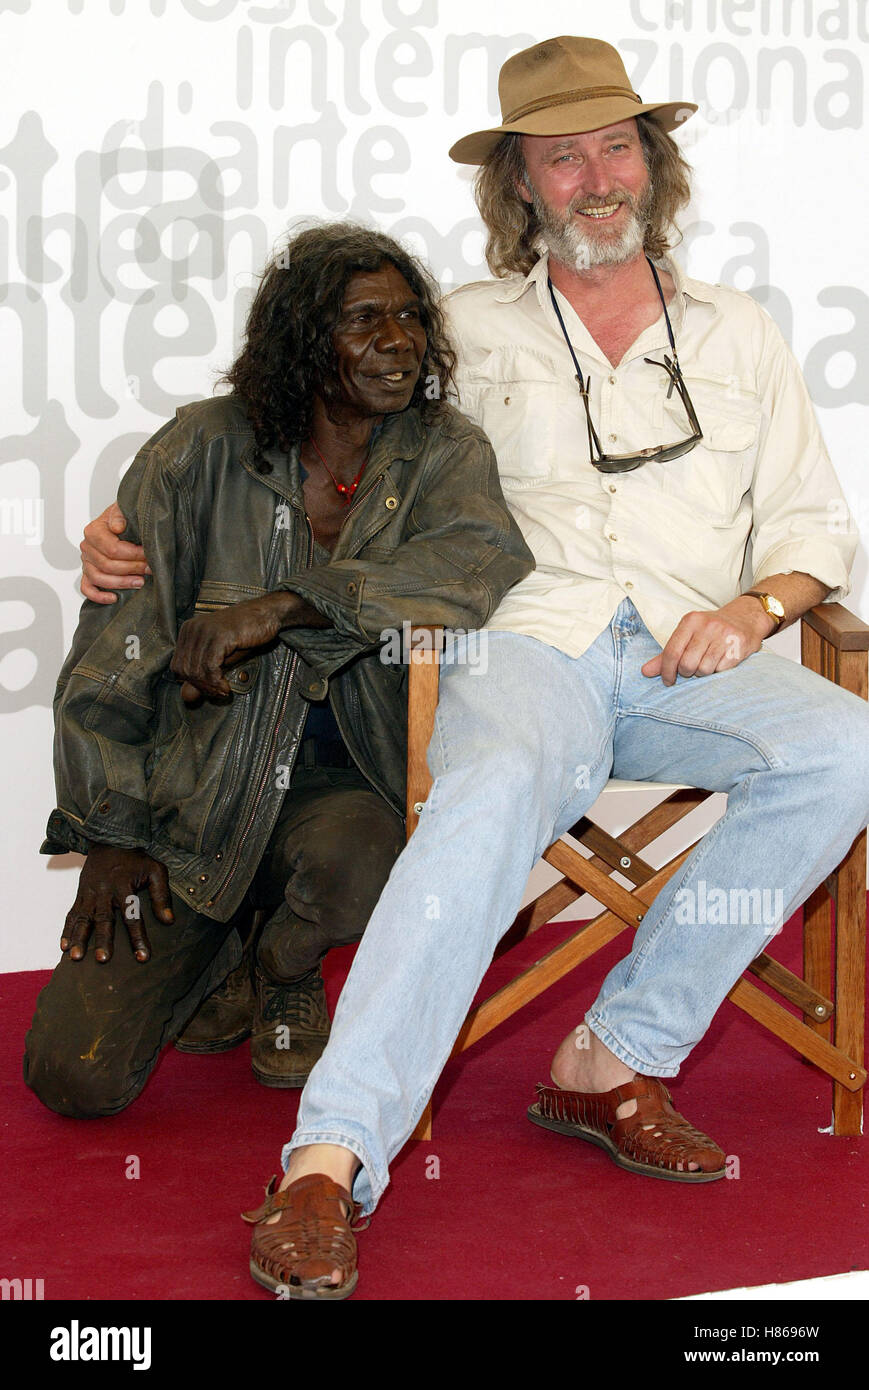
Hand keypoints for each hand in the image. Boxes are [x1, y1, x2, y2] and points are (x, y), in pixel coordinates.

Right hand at [60, 845, 173, 962]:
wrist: (110, 840)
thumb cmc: (136, 859)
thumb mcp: (155, 870)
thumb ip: (161, 895)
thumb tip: (169, 920)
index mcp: (124, 886)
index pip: (132, 916)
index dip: (138, 937)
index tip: (142, 957)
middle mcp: (104, 891)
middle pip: (104, 919)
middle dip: (103, 940)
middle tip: (103, 959)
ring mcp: (89, 893)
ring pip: (83, 918)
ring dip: (79, 938)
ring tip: (75, 957)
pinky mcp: (80, 894)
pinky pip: (72, 913)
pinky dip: (67, 930)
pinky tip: (64, 945)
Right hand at [81, 502, 150, 603]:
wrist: (122, 522)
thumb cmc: (124, 518)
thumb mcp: (124, 509)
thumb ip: (120, 515)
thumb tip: (117, 527)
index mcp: (93, 531)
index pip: (112, 549)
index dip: (133, 555)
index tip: (149, 555)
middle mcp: (87, 547)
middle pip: (107, 565)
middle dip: (132, 569)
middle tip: (150, 569)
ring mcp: (87, 562)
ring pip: (98, 578)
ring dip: (121, 583)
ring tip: (140, 582)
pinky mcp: (88, 574)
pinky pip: (87, 588)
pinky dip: (99, 596)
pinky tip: (114, 598)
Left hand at [171, 593, 297, 700]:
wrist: (266, 615)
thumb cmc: (245, 636)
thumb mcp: (221, 659)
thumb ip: (202, 676)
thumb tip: (186, 697)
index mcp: (188, 631)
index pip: (177, 666)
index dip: (191, 683)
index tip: (210, 690)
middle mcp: (192, 629)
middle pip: (184, 670)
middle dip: (202, 687)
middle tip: (218, 693)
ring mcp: (204, 631)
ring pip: (196, 670)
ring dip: (210, 687)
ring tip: (224, 691)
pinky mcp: (218, 635)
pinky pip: (210, 666)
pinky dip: (216, 681)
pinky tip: (226, 687)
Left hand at [641, 597, 774, 685]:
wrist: (746, 618)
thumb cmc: (711, 631)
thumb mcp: (687, 635)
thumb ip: (667, 654)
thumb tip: (645, 672)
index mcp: (690, 621)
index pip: (671, 652)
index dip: (667, 671)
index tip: (668, 681)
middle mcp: (707, 625)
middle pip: (687, 664)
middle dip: (687, 673)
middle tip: (692, 670)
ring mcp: (724, 635)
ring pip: (704, 669)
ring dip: (703, 672)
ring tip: (708, 663)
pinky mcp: (739, 645)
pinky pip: (721, 670)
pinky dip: (718, 671)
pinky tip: (721, 662)